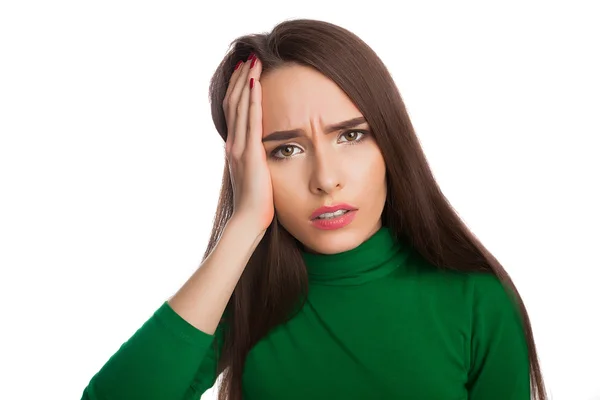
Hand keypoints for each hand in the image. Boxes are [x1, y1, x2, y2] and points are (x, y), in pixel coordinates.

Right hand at [222, 54, 273, 233]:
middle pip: (234, 102)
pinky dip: (252, 100)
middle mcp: (233, 144)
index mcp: (235, 147)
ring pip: (240, 106)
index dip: (238, 89)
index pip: (234, 110)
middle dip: (241, 78)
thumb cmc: (256, 203)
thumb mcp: (255, 175)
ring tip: (253, 61)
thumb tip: (262, 152)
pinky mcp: (250, 154)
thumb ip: (256, 160)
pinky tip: (256, 83)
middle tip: (249, 57)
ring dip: (246, 81)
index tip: (245, 70)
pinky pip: (251, 121)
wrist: (248, 220)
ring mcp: (240, 148)